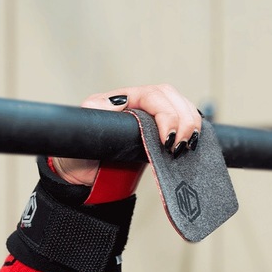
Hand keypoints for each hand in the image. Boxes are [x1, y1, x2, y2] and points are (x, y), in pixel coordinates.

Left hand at [53, 84, 201, 185]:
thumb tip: (115, 103)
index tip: (168, 139)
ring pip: (181, 107)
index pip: (153, 95)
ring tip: (187, 146)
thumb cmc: (79, 153)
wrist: (81, 176)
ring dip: (191, 123)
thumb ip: (96, 113)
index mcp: (121, 99)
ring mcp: (150, 118)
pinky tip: (193, 144)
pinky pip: (182, 124)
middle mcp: (138, 104)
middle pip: (171, 97)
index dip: (167, 114)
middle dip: (183, 118)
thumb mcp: (81, 131)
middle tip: (180, 145)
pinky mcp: (158, 135)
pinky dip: (192, 131)